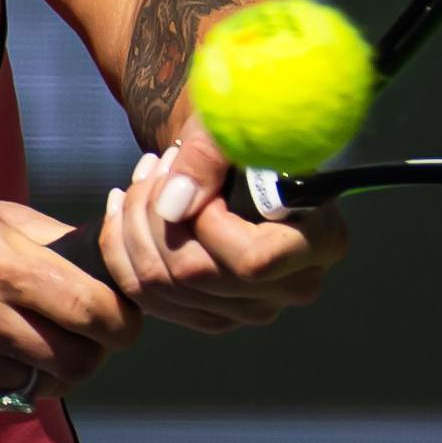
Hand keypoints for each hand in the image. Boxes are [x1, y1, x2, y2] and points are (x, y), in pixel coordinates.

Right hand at [0, 199, 142, 408]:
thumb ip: (50, 240)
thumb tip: (110, 260)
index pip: (95, 309)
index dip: (123, 319)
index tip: (120, 315)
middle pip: (80, 359)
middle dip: (95, 350)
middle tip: (87, 334)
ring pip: (47, 385)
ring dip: (58, 369)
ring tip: (42, 342)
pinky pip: (8, 400)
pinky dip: (17, 383)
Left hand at [98, 113, 346, 332]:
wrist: (236, 153)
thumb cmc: (246, 131)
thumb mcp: (231, 127)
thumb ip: (207, 158)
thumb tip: (173, 207)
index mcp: (321, 240)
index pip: (252, 260)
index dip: (207, 223)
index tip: (199, 179)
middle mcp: (294, 286)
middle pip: (197, 277)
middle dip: (155, 214)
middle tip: (156, 163)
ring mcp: (251, 309)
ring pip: (162, 287)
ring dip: (133, 225)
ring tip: (143, 176)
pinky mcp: (211, 315)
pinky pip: (145, 295)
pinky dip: (120, 248)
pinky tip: (123, 206)